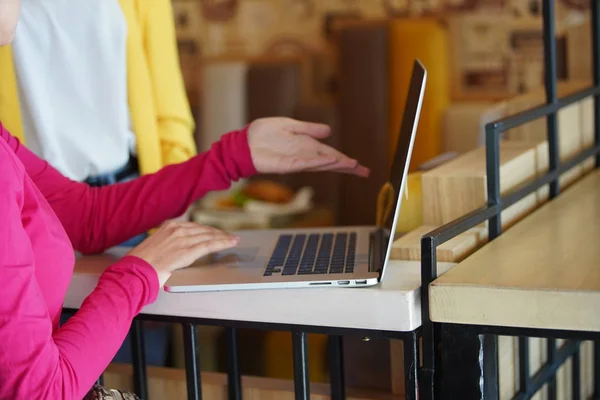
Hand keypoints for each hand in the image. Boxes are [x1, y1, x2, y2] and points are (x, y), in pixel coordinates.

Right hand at [127, 221, 238, 286]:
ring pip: (209, 235)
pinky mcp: (187, 250)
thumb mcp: (155, 245)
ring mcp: (183, 239)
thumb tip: (177, 247)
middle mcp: (177, 229)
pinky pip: (209, 244)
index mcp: (169, 226)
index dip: (208, 229)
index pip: (194, 226)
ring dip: (223, 237)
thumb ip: (169, 242)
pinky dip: (222, 243)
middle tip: (229, 236)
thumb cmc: (141, 263)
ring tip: (233, 239)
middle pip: (203, 229)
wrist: (135, 271)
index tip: (216, 231)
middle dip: (218, 233)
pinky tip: (231, 243)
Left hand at [247, 117, 369, 176]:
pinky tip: (329, 161)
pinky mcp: (286, 164)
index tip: (359, 166)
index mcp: (307, 146)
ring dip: (336, 164)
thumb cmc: (264, 134)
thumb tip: (328, 131)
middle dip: (346, 166)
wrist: (245, 142)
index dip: (345, 160)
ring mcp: (296, 161)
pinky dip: (317, 162)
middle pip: (330, 162)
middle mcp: (304, 155)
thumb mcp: (290, 126)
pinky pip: (304, 163)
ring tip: (351, 165)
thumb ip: (309, 129)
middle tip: (364, 172)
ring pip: (321, 164)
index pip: (330, 154)